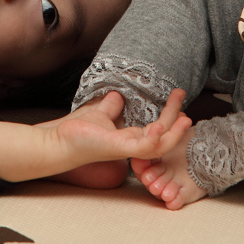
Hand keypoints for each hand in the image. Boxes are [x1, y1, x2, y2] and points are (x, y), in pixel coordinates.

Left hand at [46, 90, 190, 168]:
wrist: (59, 141)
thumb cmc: (79, 132)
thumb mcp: (100, 114)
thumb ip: (111, 107)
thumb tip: (117, 95)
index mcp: (131, 137)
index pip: (159, 127)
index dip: (171, 113)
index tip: (178, 95)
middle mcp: (133, 145)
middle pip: (165, 135)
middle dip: (176, 117)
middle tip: (182, 94)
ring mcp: (127, 149)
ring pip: (160, 146)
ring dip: (173, 133)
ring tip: (184, 118)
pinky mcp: (117, 148)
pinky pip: (142, 148)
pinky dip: (153, 139)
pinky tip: (159, 126)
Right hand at [130, 124, 207, 209]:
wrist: (212, 152)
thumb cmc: (193, 140)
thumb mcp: (181, 130)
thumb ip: (174, 123)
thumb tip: (177, 106)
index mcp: (156, 158)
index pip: (143, 163)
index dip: (141, 164)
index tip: (141, 163)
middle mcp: (162, 172)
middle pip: (150, 179)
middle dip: (150, 179)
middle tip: (151, 178)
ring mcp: (172, 183)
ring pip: (162, 190)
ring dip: (161, 190)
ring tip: (164, 190)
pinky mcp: (185, 193)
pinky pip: (177, 200)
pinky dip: (174, 201)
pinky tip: (173, 200)